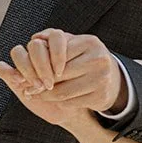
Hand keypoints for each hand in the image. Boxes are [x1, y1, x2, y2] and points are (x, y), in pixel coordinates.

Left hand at [0, 29, 125, 115]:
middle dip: (41, 82)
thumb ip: (51, 42)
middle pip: (57, 74)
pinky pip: (71, 102)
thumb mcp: (72, 47)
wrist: (112, 80)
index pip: (56, 55)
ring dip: (47, 96)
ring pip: (62, 92)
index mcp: (89, 42)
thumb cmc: (84, 61)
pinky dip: (62, 103)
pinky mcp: (101, 96)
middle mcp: (98, 58)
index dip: (41, 65)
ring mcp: (102, 78)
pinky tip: (60, 100)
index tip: (31, 73)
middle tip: (29, 89)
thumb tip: (34, 39)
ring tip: (39, 95)